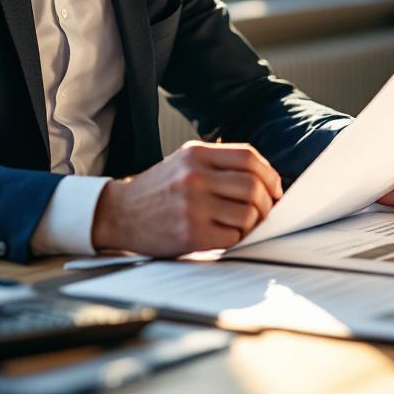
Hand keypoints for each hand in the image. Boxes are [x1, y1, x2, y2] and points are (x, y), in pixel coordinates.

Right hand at [91, 141, 283, 255]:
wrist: (119, 213)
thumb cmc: (158, 189)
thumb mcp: (184, 162)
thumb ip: (219, 165)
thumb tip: (265, 182)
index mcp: (196, 154)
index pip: (248, 158)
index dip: (269, 175)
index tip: (275, 189)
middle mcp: (195, 176)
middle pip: (253, 187)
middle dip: (267, 204)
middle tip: (265, 212)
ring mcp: (192, 205)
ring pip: (247, 215)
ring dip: (252, 224)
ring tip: (241, 225)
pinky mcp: (190, 233)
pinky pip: (232, 237)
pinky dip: (236, 239)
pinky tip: (224, 235)